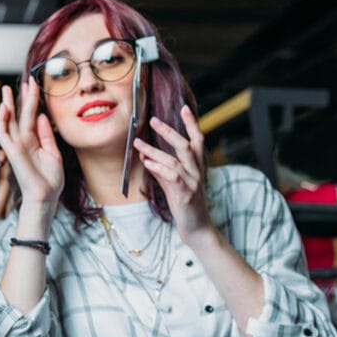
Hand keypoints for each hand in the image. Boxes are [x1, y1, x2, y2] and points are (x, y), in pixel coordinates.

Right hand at [0, 77, 62, 210]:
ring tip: (8, 90)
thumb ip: (47, 135)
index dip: (32, 101)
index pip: (31, 117)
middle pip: (19, 115)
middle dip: (20, 98)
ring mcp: (16, 146)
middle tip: (22, 82)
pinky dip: (2, 121)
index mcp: (34, 141)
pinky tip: (5, 108)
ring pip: (9, 121)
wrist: (45, 196)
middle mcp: (23, 142)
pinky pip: (3, 134)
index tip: (34, 85)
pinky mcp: (12, 152)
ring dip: (8, 105)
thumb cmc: (50, 180)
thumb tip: (44, 116)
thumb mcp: (53, 153)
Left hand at [134, 106, 212, 241]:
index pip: (198, 140)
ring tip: (138, 143)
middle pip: (186, 145)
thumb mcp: (172, 185)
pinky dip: (159, 168)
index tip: (184, 108)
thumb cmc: (185, 205)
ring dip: (155, 151)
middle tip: (153, 120)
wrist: (197, 229)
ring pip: (176, 160)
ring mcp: (193, 183)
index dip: (192, 124)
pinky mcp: (185, 195)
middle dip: (169, 131)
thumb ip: (161, 171)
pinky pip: (173, 178)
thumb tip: (147, 156)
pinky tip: (147, 163)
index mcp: (197, 167)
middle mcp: (198, 171)